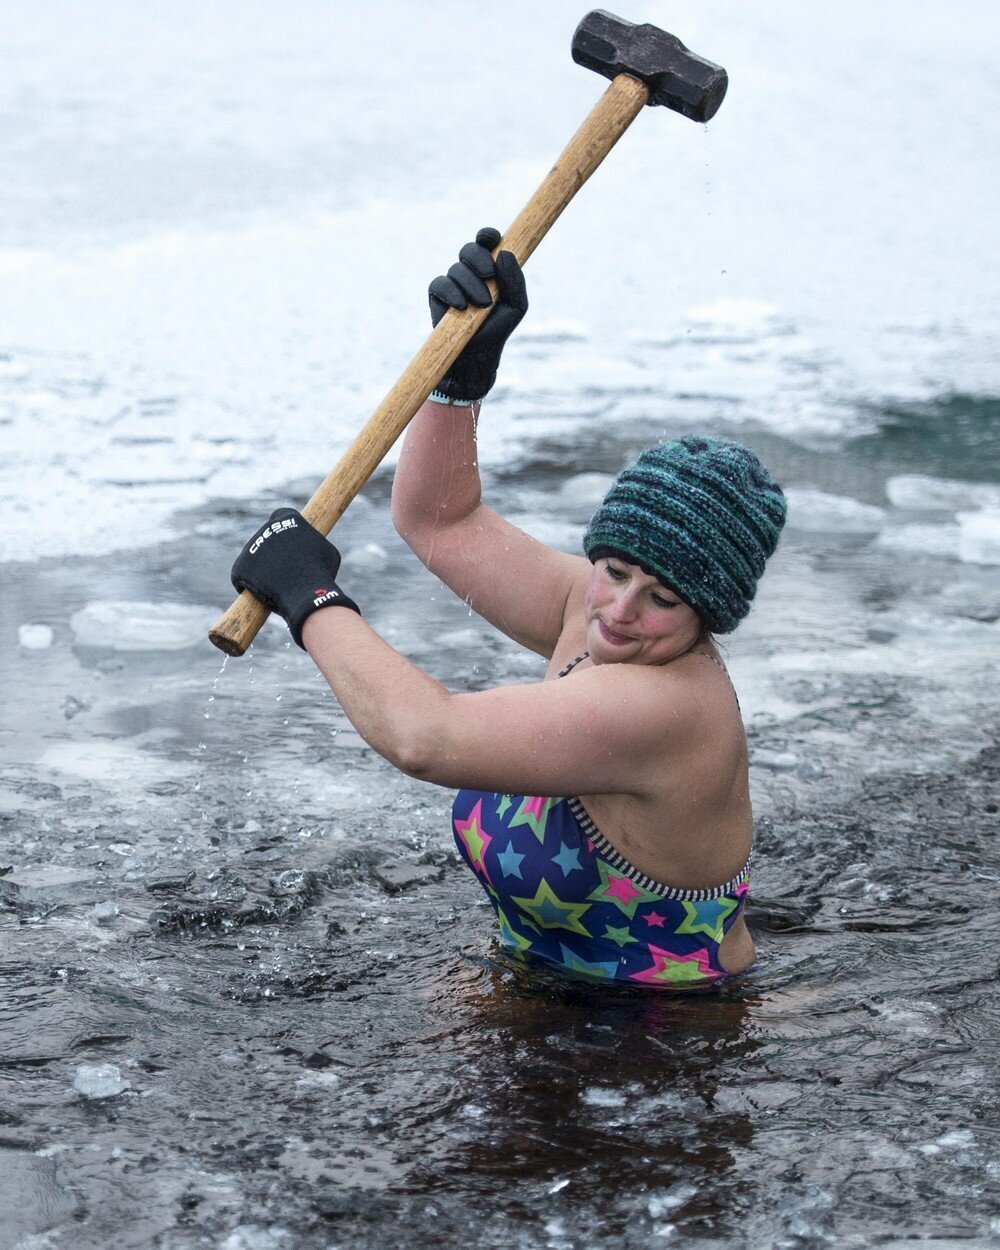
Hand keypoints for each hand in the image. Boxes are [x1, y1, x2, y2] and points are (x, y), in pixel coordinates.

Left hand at [231, 509, 359, 648]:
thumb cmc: (321, 572)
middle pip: (267, 536)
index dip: (284, 529)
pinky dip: (251, 585)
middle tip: (285, 568)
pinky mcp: (240, 566)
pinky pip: (242, 575)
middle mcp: (267, 528)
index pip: (281, 516)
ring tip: (280, 585)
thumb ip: (313, 544)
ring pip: (255, 557)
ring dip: (264, 569)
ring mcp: (252, 546)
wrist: (306, 593)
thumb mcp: (326, 551)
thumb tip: (309, 548)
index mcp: (288, 519)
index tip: (288, 540)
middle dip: (273, 550)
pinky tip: (265, 593)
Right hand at [429, 227, 527, 402]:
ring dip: (471, 285)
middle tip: (488, 275)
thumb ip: (515, 280)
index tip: (491, 239)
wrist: (478, 353)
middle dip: (479, 259)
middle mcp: (470, 271)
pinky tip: (460, 306)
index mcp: (490, 268)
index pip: (486, 242)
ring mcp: (452, 281)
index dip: (487, 236)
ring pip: (457, 268)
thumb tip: (505, 254)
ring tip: (481, 305)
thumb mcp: (516, 306)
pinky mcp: (437, 294)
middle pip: (468, 249)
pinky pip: (440, 283)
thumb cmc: (499, 327)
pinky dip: (452, 293)